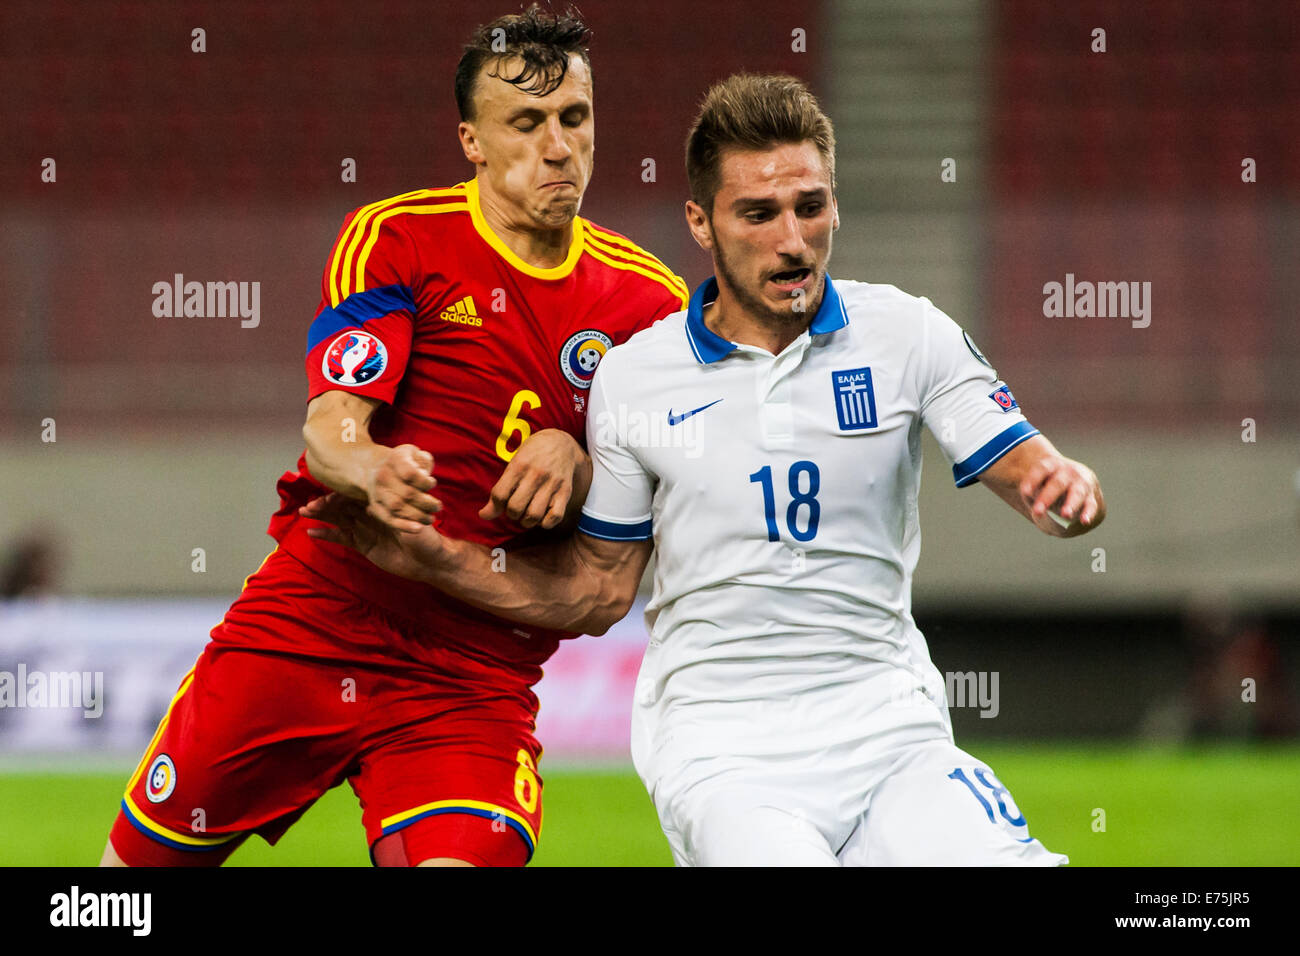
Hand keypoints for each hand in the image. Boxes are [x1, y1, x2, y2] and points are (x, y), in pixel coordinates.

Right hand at [300, 493, 451, 581]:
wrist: (429, 561)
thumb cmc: (426, 536)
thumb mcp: (412, 518)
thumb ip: (396, 507)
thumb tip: (385, 493)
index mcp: (383, 504)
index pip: (356, 496)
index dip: (339, 495)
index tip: (325, 496)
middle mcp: (371, 514)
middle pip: (344, 506)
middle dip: (326, 504)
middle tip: (308, 506)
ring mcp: (366, 529)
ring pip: (340, 519)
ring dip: (322, 516)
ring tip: (305, 512)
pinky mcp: (363, 545)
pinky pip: (343, 538)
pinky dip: (328, 535)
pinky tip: (312, 532)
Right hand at [365, 444, 441, 533]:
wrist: (378, 467)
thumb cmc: (406, 462)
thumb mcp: (416, 454)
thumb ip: (424, 461)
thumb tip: (425, 475)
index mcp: (395, 459)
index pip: (410, 474)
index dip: (425, 482)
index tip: (432, 483)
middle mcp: (383, 475)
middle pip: (407, 493)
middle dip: (427, 503)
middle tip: (438, 506)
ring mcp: (377, 492)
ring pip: (397, 508)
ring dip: (418, 515)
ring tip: (430, 518)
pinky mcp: (375, 506)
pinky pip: (388, 519)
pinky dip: (403, 526)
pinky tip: (418, 528)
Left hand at [481, 429, 589, 529]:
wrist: (561, 443)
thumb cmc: (532, 455)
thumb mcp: (514, 464)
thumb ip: (499, 490)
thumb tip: (484, 515)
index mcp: (519, 465)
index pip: (500, 495)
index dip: (494, 507)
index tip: (497, 507)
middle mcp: (536, 474)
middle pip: (515, 508)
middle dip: (511, 514)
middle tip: (514, 509)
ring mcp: (552, 483)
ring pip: (534, 515)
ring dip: (526, 521)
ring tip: (526, 515)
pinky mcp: (566, 491)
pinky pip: (555, 517)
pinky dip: (545, 523)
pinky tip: (542, 516)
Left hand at [1018, 454, 1104, 536]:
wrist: (1072, 486)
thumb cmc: (1046, 487)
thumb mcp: (1036, 486)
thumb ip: (1031, 494)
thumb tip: (1035, 508)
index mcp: (1052, 465)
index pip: (1042, 469)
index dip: (1033, 480)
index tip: (1025, 492)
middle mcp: (1069, 471)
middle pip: (1058, 483)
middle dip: (1047, 497)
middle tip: (1038, 511)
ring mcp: (1083, 484)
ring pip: (1077, 493)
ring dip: (1071, 504)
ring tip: (1065, 515)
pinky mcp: (1092, 498)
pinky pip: (1091, 505)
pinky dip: (1088, 513)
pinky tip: (1084, 521)